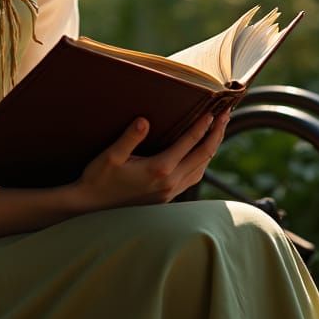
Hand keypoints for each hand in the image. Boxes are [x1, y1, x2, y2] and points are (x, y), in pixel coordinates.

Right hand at [69, 108, 230, 212]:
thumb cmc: (98, 178)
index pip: (189, 144)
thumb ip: (129, 138)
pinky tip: (199, 155)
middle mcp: (169, 182)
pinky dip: (202, 162)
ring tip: (217, 131)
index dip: (203, 126)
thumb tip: (144, 120)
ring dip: (212, 149)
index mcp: (159, 169)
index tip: (214, 111)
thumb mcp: (110, 156)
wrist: (92, 207)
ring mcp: (170, 192)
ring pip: (201, 169)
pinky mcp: (166, 198)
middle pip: (203, 156)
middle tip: (226, 115)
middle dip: (216, 135)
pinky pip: (193, 178)